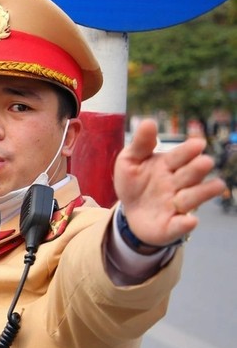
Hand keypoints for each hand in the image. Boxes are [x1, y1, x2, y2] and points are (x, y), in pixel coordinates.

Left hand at [113, 119, 224, 245]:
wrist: (130, 212)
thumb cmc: (135, 182)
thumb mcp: (130, 161)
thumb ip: (140, 144)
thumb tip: (148, 122)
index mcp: (169, 165)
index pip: (179, 156)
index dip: (187, 151)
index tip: (197, 144)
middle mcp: (178, 184)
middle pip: (190, 175)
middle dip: (197, 169)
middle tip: (204, 162)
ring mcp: (176, 205)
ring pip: (192, 198)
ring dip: (202, 193)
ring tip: (216, 186)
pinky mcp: (172, 225)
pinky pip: (180, 225)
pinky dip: (184, 224)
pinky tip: (189, 221)